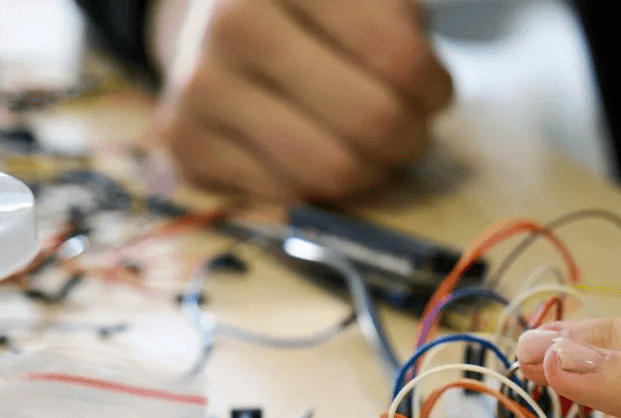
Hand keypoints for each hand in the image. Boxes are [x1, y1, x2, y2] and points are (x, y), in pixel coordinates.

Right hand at [152, 0, 451, 201]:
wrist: (212, 21)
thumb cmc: (316, 13)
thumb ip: (402, 30)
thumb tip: (424, 98)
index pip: (399, 57)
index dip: (433, 88)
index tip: (430, 90)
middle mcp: (235, 22)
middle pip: (372, 121)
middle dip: (409, 138)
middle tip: (407, 129)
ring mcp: (204, 84)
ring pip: (332, 170)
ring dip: (373, 172)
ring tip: (371, 148)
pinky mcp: (187, 142)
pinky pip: (290, 197)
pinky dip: (318, 191)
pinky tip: (314, 155)